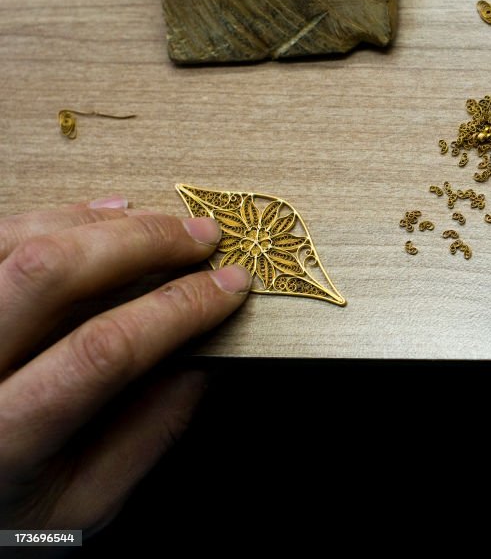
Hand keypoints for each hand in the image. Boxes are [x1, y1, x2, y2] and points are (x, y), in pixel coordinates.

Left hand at [0, 197, 250, 530]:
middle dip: (142, 243)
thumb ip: (146, 433)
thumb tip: (205, 354)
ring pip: (15, 242)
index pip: (101, 351)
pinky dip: (54, 215)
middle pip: (46, 273)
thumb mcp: (84, 502)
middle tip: (201, 236)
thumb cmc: (10, 514)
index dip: (177, 309)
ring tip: (160, 221)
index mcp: (1, 438)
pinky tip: (99, 217)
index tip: (229, 287)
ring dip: (100, 222)